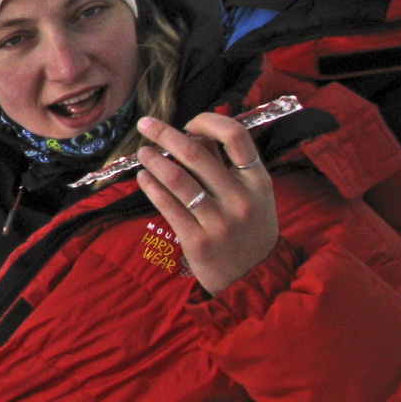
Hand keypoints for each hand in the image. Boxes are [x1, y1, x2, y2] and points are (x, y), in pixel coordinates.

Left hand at [134, 113, 278, 295]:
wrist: (254, 280)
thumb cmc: (249, 230)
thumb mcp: (253, 195)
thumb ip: (226, 165)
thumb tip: (194, 132)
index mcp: (258, 181)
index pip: (236, 136)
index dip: (208, 121)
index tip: (188, 123)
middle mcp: (241, 198)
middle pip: (196, 153)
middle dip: (165, 134)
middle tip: (146, 124)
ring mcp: (219, 221)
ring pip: (177, 178)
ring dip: (153, 159)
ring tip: (142, 153)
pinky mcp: (197, 240)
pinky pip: (167, 205)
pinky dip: (150, 186)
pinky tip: (143, 178)